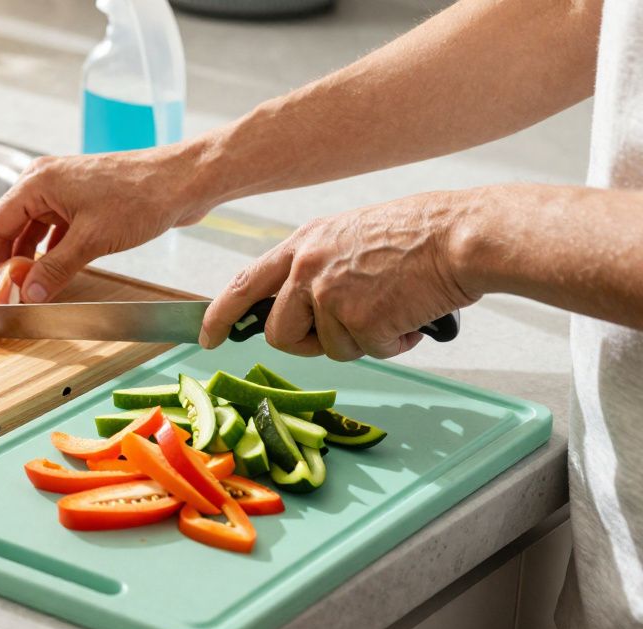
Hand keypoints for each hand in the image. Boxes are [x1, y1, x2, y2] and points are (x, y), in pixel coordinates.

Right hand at [0, 140, 217, 302]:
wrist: (182, 181)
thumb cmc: (140, 197)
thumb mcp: (91, 240)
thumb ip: (54, 270)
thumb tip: (28, 296)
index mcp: (37, 183)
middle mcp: (43, 182)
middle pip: (7, 228)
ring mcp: (63, 191)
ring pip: (29, 231)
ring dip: (22, 260)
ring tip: (17, 291)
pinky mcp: (81, 201)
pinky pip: (51, 230)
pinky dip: (45, 253)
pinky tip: (45, 275)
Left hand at [200, 190, 480, 359]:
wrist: (460, 236)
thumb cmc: (417, 237)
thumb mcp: (348, 238)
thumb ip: (316, 269)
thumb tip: (302, 309)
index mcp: (303, 244)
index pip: (244, 283)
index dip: (220, 315)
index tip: (208, 337)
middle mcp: (307, 267)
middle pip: (278, 333)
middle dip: (307, 344)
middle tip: (347, 332)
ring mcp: (329, 293)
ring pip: (327, 348)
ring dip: (361, 340)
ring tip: (393, 308)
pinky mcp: (357, 317)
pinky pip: (367, 352)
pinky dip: (392, 343)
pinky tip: (410, 314)